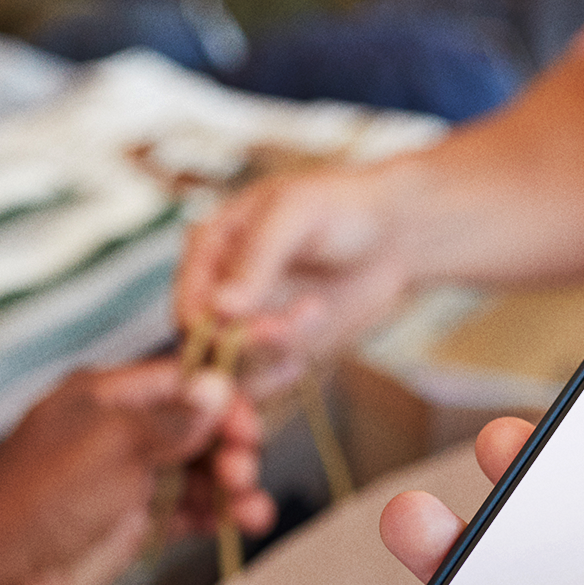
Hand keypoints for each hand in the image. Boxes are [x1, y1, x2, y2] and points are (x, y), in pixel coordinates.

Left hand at [0, 358, 261, 584]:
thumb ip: (171, 419)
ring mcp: (130, 479)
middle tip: (243, 470)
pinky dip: (220, 515)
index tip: (250, 424)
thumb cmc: (38, 498)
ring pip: (202, 472)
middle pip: (200, 427)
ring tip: (252, 509)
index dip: (224, 399)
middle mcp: (122, 433)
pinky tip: (244, 522)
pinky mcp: (136, 523)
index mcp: (107, 397)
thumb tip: (218, 387)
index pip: (183, 381)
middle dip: (232, 446)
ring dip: (234, 485)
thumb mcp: (112, 445)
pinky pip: (191, 511)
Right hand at [175, 164, 417, 398]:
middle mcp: (221, 290)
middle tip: (284, 328)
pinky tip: (316, 324)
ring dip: (274, 352)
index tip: (235, 329)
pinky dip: (288, 368)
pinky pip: (267, 378)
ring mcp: (249, 323)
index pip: (187, 300)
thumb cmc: (342, 206)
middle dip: (243, 345)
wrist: (396, 234)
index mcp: (209, 247)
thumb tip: (219, 308)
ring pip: (238, 367)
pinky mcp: (280, 348)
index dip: (202, 326)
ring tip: (316, 310)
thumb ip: (256, 258)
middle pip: (206, 345)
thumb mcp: (295, 213)